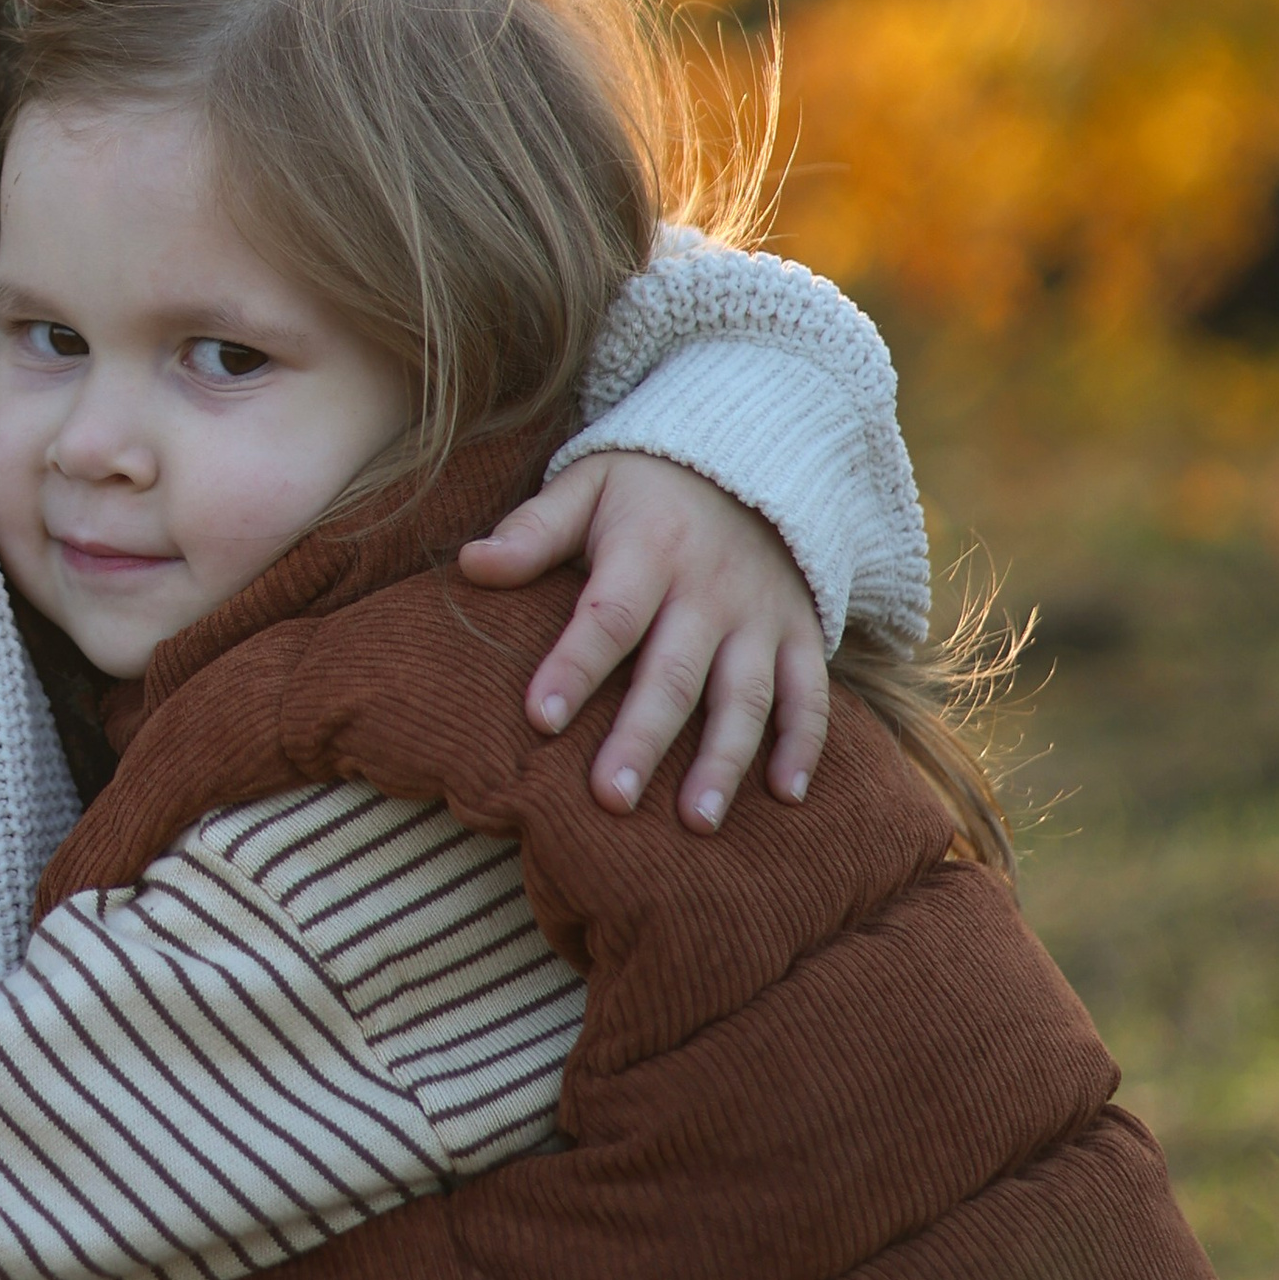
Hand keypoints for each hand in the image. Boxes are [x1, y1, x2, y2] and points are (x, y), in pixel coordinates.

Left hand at [456, 452, 829, 829]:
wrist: (755, 457)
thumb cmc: (647, 486)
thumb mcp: (588, 485)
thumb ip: (533, 530)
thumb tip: (470, 564)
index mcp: (649, 550)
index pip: (609, 616)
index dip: (574, 666)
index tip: (539, 719)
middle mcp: (710, 590)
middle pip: (674, 672)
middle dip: (643, 737)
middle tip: (610, 798)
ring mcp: (761, 616)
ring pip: (745, 696)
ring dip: (723, 760)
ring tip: (695, 822)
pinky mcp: (800, 633)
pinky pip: (808, 692)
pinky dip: (804, 743)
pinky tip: (787, 795)